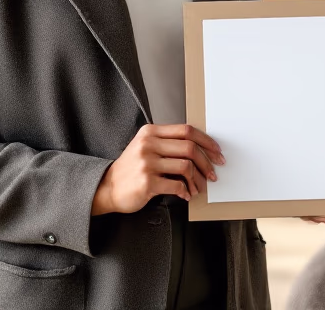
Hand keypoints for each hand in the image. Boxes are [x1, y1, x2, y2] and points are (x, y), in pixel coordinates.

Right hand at [92, 124, 224, 214]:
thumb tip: (199, 149)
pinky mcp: (147, 182)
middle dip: (206, 162)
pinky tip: (185, 194)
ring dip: (197, 180)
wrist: (108, 187)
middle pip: (189, 148)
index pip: (186, 130)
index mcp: (150, 132)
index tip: (216, 151)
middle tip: (213, 173)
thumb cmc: (130, 169)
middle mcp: (148, 144)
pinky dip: (186, 191)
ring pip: (186, 167)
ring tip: (198, 187)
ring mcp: (147, 163)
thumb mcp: (145, 147)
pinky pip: (177, 186)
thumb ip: (167, 143)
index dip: (206, 141)